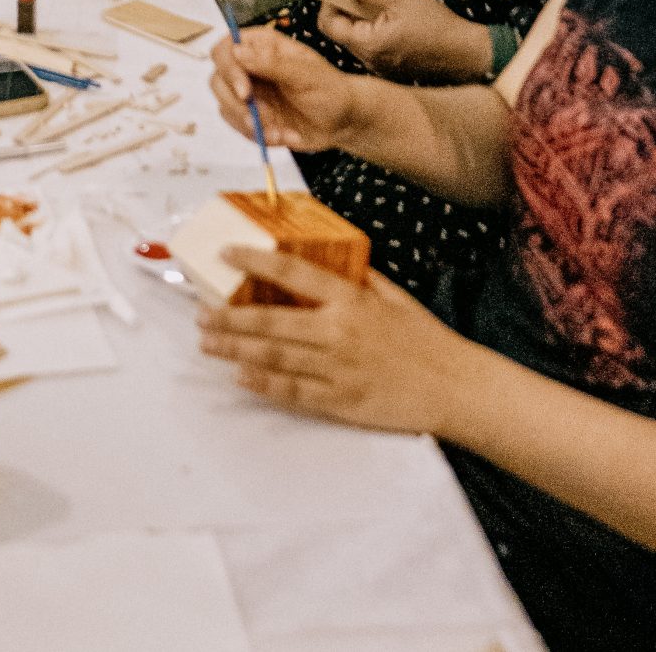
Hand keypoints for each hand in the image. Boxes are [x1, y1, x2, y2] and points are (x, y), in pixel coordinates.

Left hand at [198, 257, 479, 439]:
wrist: (455, 387)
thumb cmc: (426, 338)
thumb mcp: (393, 296)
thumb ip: (358, 279)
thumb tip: (327, 261)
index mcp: (350, 298)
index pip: (292, 271)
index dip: (255, 260)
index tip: (226, 254)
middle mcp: (338, 331)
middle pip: (271, 320)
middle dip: (229, 317)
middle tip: (200, 314)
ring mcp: (338, 369)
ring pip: (274, 356)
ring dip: (235, 348)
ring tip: (207, 343)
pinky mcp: (342, 402)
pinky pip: (294, 392)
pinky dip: (264, 384)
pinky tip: (241, 376)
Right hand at [210, 22, 369, 158]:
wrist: (343, 123)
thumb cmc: (330, 90)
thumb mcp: (306, 74)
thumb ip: (271, 63)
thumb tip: (236, 50)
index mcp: (262, 47)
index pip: (226, 48)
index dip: (229, 69)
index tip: (246, 92)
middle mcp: (250, 68)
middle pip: (218, 79)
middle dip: (236, 104)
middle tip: (263, 119)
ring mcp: (250, 94)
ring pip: (225, 106)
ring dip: (250, 124)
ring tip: (280, 131)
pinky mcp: (253, 118)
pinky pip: (240, 128)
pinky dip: (261, 137)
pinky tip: (285, 136)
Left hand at [317, 0, 493, 83]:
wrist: (467, 53)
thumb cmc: (436, 24)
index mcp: (367, 44)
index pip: (327, 24)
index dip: (328, 2)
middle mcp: (369, 62)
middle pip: (340, 32)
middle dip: (345, 9)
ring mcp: (380, 68)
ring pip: (356, 39)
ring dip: (361, 19)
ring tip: (380, 4)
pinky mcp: (391, 69)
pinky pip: (372, 47)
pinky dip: (374, 30)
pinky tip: (392, 19)